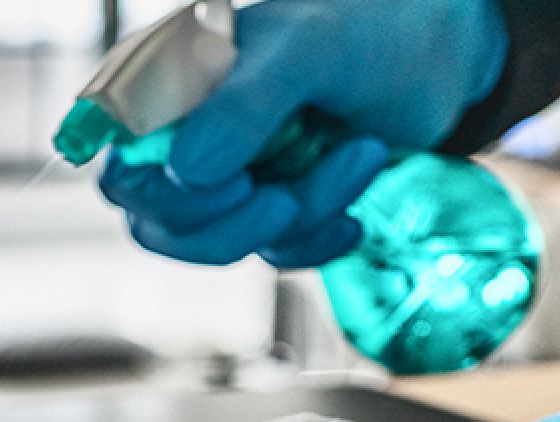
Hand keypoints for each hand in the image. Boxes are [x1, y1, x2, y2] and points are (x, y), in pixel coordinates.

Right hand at [100, 0, 507, 266]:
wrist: (442, 57)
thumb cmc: (368, 30)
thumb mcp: (308, 52)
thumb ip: (243, 106)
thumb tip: (185, 173)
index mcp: (167, 84)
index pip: (118, 162)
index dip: (159, 192)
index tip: (232, 183)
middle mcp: (183, 134)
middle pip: (154, 220)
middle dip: (230, 223)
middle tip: (289, 198)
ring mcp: (225, 177)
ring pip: (219, 243)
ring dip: (299, 217)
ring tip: (360, 156)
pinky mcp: (268, 209)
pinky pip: (272, 253)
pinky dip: (318, 239)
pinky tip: (355, 209)